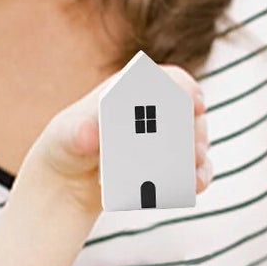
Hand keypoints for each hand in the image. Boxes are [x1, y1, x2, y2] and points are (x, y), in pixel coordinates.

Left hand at [25, 64, 210, 210]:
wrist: (70, 176)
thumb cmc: (69, 143)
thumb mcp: (68, 134)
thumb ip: (80, 131)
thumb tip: (91, 134)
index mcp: (135, 89)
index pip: (169, 79)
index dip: (185, 87)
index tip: (194, 103)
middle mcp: (157, 109)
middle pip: (189, 112)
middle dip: (194, 130)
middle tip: (190, 151)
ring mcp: (168, 136)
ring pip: (196, 140)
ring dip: (197, 156)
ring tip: (189, 175)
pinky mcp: (172, 164)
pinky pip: (195, 169)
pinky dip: (197, 177)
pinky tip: (192, 187)